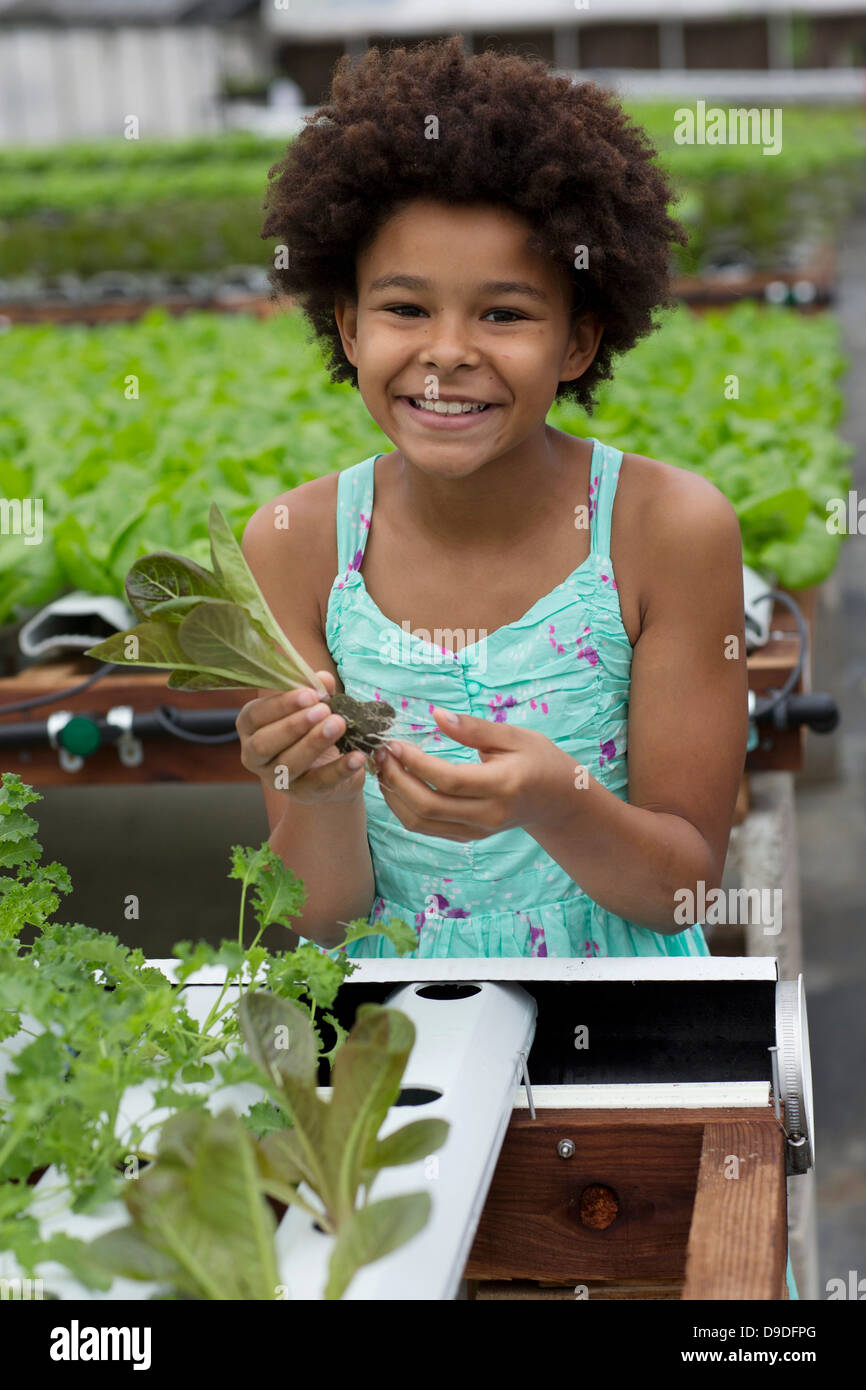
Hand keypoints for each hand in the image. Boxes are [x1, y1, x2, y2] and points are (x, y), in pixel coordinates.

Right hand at [236, 669, 366, 804]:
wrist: (329, 765)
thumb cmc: (312, 726)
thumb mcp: (313, 705)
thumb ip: (316, 691)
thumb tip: (323, 679)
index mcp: (251, 727)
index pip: (256, 716)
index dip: (282, 705)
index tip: (310, 694)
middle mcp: (255, 755)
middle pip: (265, 744)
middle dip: (294, 726)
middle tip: (323, 710)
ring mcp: (276, 778)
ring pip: (289, 764)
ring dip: (314, 744)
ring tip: (339, 725)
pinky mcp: (302, 794)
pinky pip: (320, 782)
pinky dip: (340, 769)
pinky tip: (357, 756)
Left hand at [372, 706, 566, 841]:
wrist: (556, 800)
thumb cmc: (538, 760)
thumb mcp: (514, 735)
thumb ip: (474, 728)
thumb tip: (437, 716)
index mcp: (502, 786)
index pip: (448, 780)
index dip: (415, 763)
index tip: (394, 743)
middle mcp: (488, 815)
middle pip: (428, 806)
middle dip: (396, 780)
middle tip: (382, 754)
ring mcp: (477, 831)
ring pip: (421, 823)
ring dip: (394, 796)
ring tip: (384, 767)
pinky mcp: (467, 837)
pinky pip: (427, 828)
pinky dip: (404, 808)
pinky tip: (397, 784)